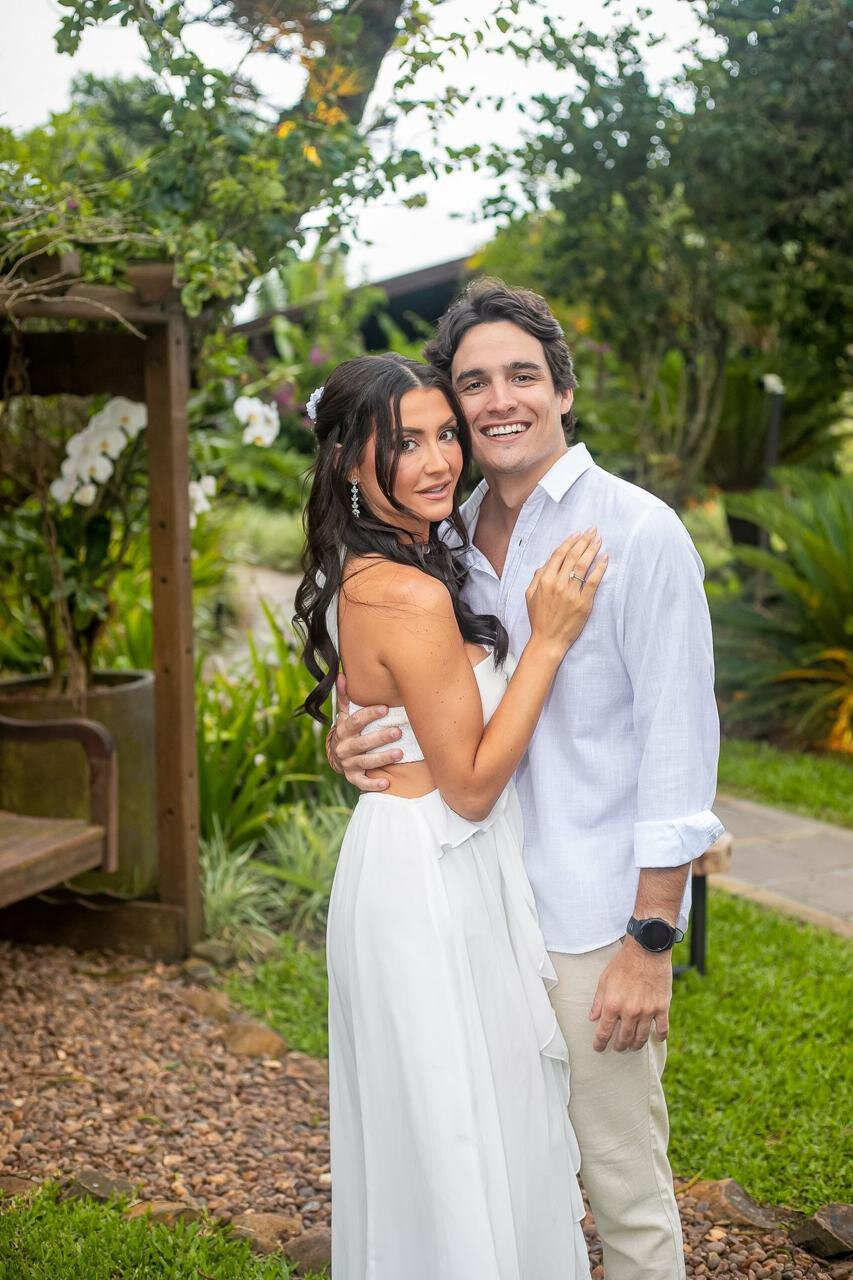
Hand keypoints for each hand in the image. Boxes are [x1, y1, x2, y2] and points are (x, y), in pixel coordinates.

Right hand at [326, 675, 404, 791]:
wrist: (338, 756)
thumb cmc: (349, 731)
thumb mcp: (345, 715)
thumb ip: (346, 697)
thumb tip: (342, 674)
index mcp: (343, 730)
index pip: (355, 721)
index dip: (369, 714)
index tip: (385, 708)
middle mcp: (344, 747)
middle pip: (362, 742)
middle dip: (380, 737)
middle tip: (398, 731)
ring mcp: (348, 764)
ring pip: (365, 762)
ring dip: (382, 758)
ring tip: (400, 753)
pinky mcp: (353, 778)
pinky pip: (362, 783)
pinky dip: (373, 784)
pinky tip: (387, 782)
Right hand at [525, 528, 606, 660]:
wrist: (548, 639)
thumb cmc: (539, 618)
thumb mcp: (530, 595)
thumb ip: (537, 577)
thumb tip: (545, 563)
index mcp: (545, 580)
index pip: (559, 555)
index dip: (569, 542)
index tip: (577, 534)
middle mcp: (558, 583)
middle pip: (573, 556)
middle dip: (584, 541)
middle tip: (592, 531)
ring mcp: (572, 592)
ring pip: (583, 565)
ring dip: (592, 549)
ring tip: (599, 540)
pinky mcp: (584, 602)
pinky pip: (594, 581)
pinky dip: (600, 568)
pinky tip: (605, 558)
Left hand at [588, 937, 672, 1052]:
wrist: (646, 950)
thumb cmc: (623, 963)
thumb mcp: (604, 980)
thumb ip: (598, 1001)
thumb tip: (592, 1018)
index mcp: (613, 1005)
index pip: (604, 1032)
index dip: (600, 1043)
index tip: (598, 1048)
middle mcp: (630, 1012)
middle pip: (624, 1038)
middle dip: (619, 1046)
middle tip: (618, 1048)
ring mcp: (647, 1011)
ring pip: (641, 1037)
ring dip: (636, 1045)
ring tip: (633, 1046)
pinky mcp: (662, 1007)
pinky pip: (662, 1028)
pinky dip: (660, 1036)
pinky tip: (657, 1038)